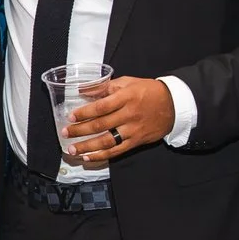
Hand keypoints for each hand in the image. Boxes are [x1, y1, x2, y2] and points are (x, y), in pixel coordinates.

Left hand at [59, 76, 174, 166]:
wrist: (173, 105)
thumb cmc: (148, 91)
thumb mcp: (128, 82)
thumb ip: (105, 87)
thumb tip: (84, 90)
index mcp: (126, 97)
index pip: (101, 107)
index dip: (85, 113)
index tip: (71, 116)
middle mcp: (129, 115)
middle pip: (100, 125)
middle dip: (80, 131)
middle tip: (65, 133)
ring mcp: (133, 130)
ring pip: (107, 141)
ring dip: (87, 147)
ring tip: (72, 149)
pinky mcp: (136, 141)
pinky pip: (117, 151)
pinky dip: (102, 156)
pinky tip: (88, 157)